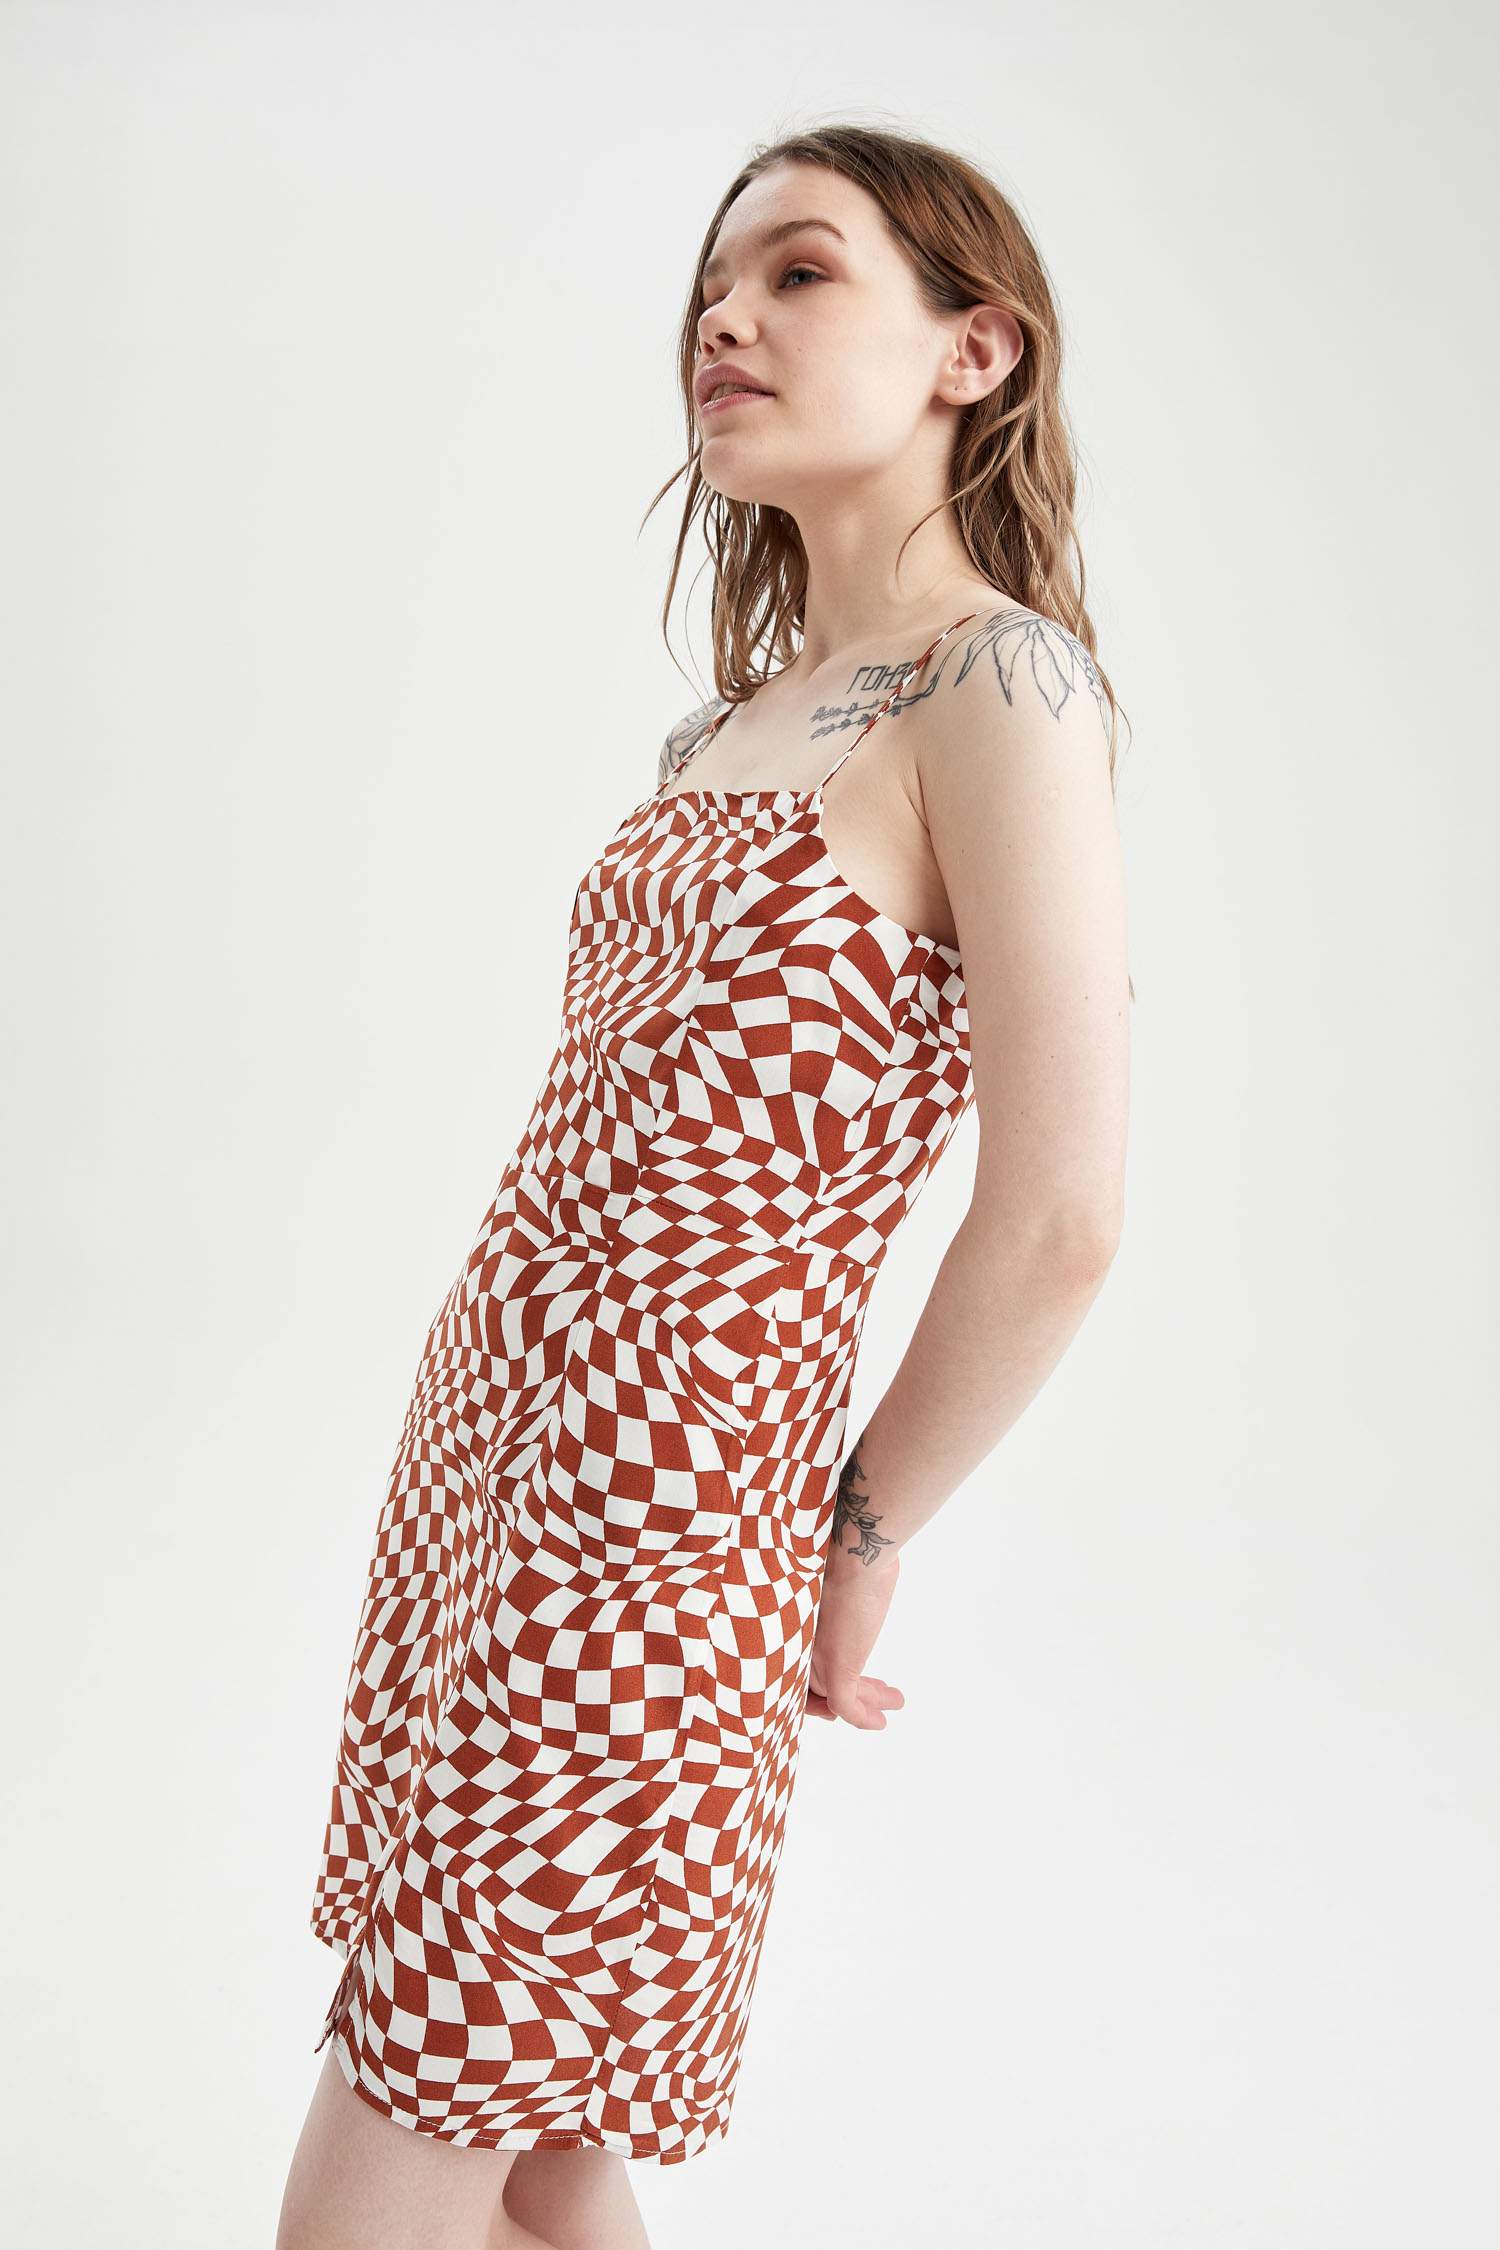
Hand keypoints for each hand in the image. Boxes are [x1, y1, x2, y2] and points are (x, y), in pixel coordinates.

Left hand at [805, 1543, 904, 1728]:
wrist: (857, 1554)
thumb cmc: (848, 1559)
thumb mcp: (838, 1587)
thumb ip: (837, 1604)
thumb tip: (852, 1598)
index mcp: (797, 1629)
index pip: (804, 1669)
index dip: (825, 1683)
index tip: (858, 1685)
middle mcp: (803, 1649)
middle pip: (820, 1689)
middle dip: (855, 1693)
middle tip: (879, 1693)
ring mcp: (819, 1662)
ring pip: (838, 1699)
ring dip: (869, 1703)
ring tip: (894, 1700)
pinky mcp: (837, 1670)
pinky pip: (847, 1707)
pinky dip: (864, 1718)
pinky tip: (882, 1720)